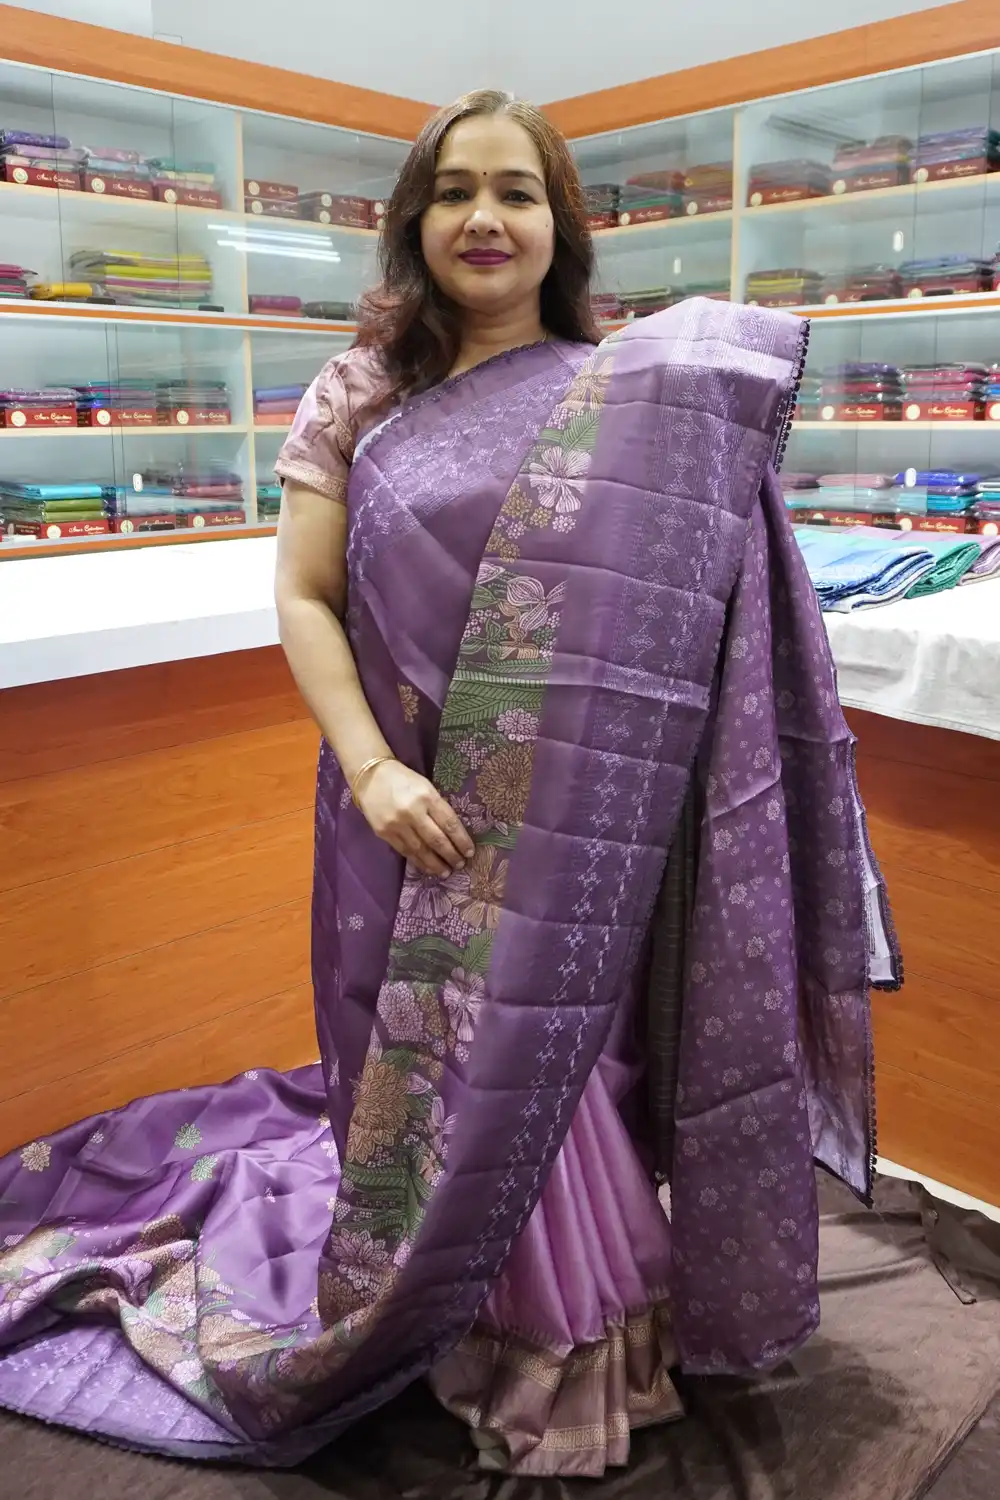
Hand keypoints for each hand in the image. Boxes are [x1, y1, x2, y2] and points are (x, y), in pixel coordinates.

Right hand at [356, 760, 474, 875]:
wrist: (370, 776)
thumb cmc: (403, 780)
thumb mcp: (426, 787)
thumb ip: (437, 807)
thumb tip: (452, 832)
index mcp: (427, 797)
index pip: (450, 823)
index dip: (462, 840)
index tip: (470, 852)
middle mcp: (413, 812)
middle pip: (437, 840)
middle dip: (451, 855)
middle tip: (460, 865)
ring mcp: (397, 824)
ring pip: (421, 850)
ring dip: (435, 863)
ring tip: (445, 872)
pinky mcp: (384, 833)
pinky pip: (405, 851)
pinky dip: (418, 862)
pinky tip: (427, 867)